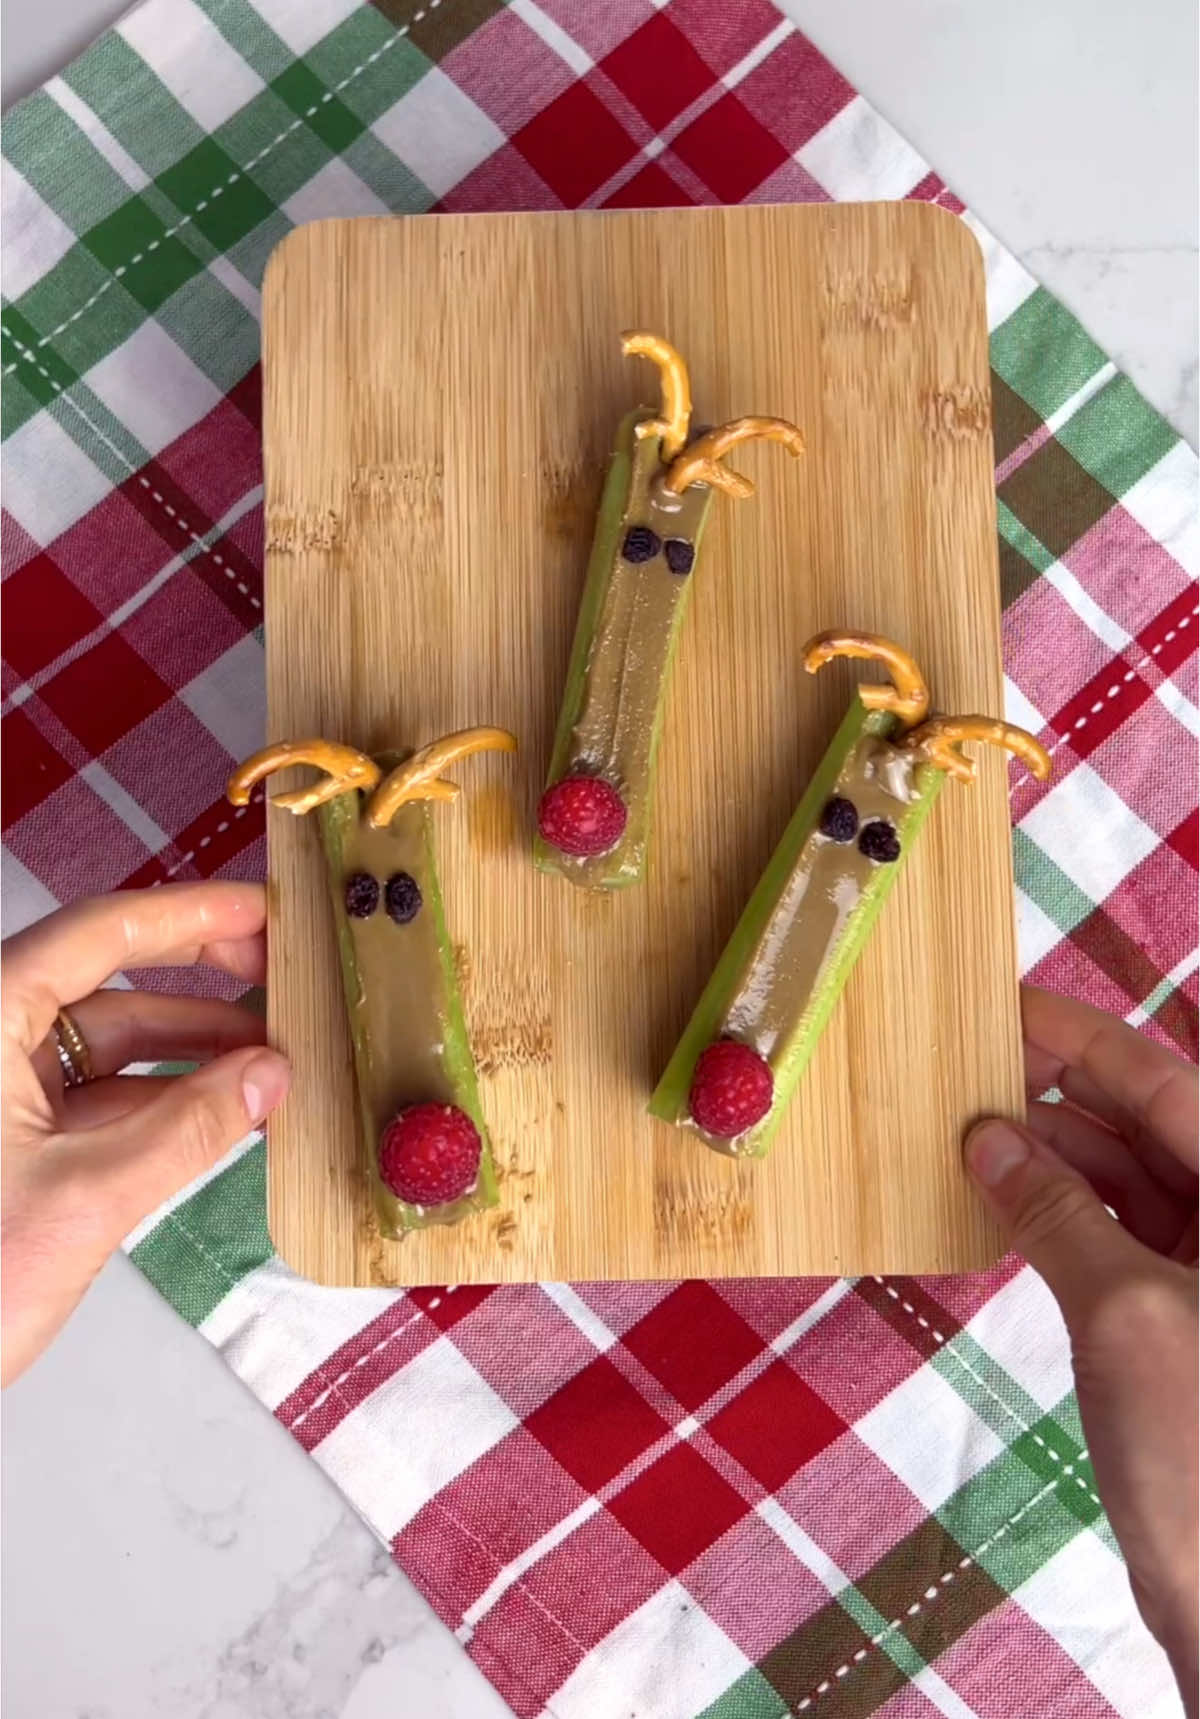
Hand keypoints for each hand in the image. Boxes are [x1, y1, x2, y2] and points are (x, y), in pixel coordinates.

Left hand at [2, 883, 289, 1386]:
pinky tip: (225, 1109)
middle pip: (105, 980)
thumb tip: (268, 1076)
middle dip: (200, 979)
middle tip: (279, 975)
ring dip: (190, 1048)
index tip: (264, 911)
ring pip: (106, 1043)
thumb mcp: (85, 1200)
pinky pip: (96, 1097)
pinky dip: (161, 1098)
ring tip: (272, 1057)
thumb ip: (190, 1129)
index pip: (100, 935)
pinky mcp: (9, 1142)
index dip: (192, 915)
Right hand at [965, 987, 1197, 1715]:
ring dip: (1051, 1159)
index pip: (1168, 1084)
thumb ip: (1055, 1211)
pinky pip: (1121, 1238)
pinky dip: (1062, 1217)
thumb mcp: (1122, 1311)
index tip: (1006, 1007)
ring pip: (1130, 1182)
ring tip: (967, 1135)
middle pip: (1149, 1128)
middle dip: (1057, 1099)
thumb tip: (988, 1137)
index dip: (1082, 1040)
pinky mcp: (1187, 1321)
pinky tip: (1000, 1198)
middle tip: (967, 1072)